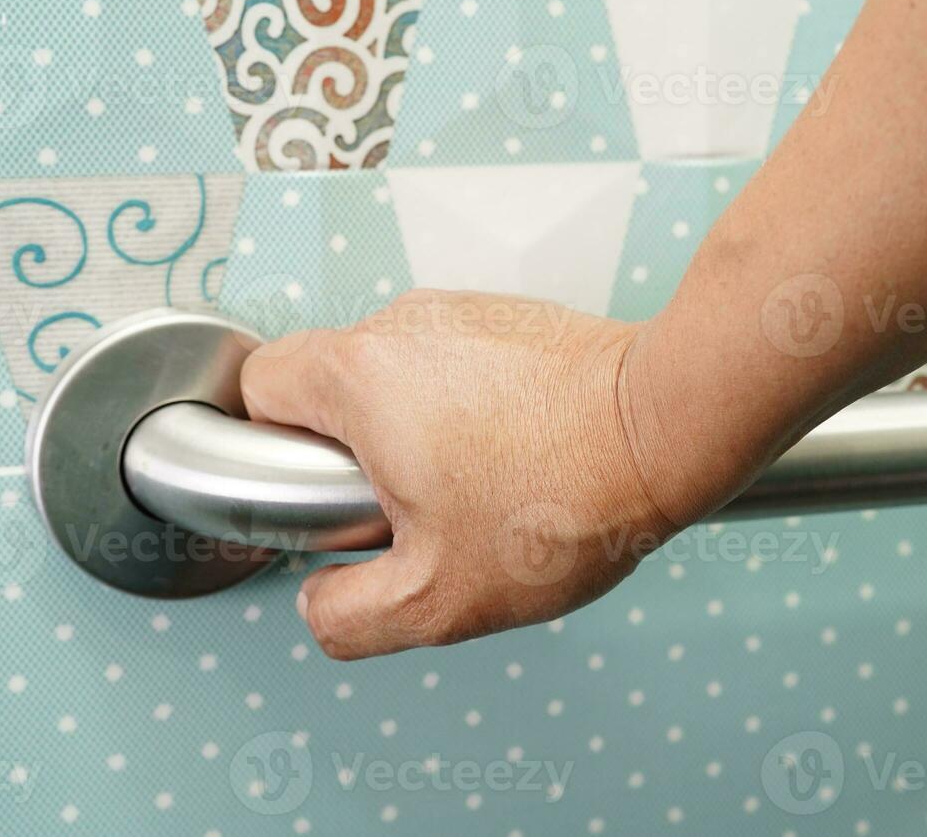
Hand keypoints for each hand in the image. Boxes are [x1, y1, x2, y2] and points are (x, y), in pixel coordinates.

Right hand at [240, 290, 692, 659]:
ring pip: (396, 381)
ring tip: (480, 487)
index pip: (256, 390)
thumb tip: (323, 603)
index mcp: (359, 375)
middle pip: (328, 388)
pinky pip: (455, 369)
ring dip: (415, 435)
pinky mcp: (509, 319)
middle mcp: (402, 324)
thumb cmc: (569, 495)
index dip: (271, 454)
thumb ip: (346, 614)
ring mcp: (460, 313)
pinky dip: (469, 411)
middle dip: (353, 456)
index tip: (320, 499)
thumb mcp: (436, 600)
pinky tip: (520, 456)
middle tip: (412, 509)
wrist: (670, 429)